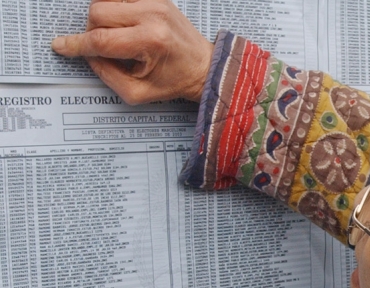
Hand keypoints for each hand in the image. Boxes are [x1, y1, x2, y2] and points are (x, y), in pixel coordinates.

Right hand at [51, 0, 213, 104]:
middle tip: (106, 47)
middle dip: (92, 31)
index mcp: (149, 41)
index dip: (76, 44)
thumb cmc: (175, 81)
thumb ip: (106, 74)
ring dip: (103, 17)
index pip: (100, 39)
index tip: (61, 45)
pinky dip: (115, 7)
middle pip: (97, 12)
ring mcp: (156, 2)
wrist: (204, 67)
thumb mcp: (138, 91)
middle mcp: (152, 16)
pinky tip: (124, 23)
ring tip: (118, 35)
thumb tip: (86, 53)